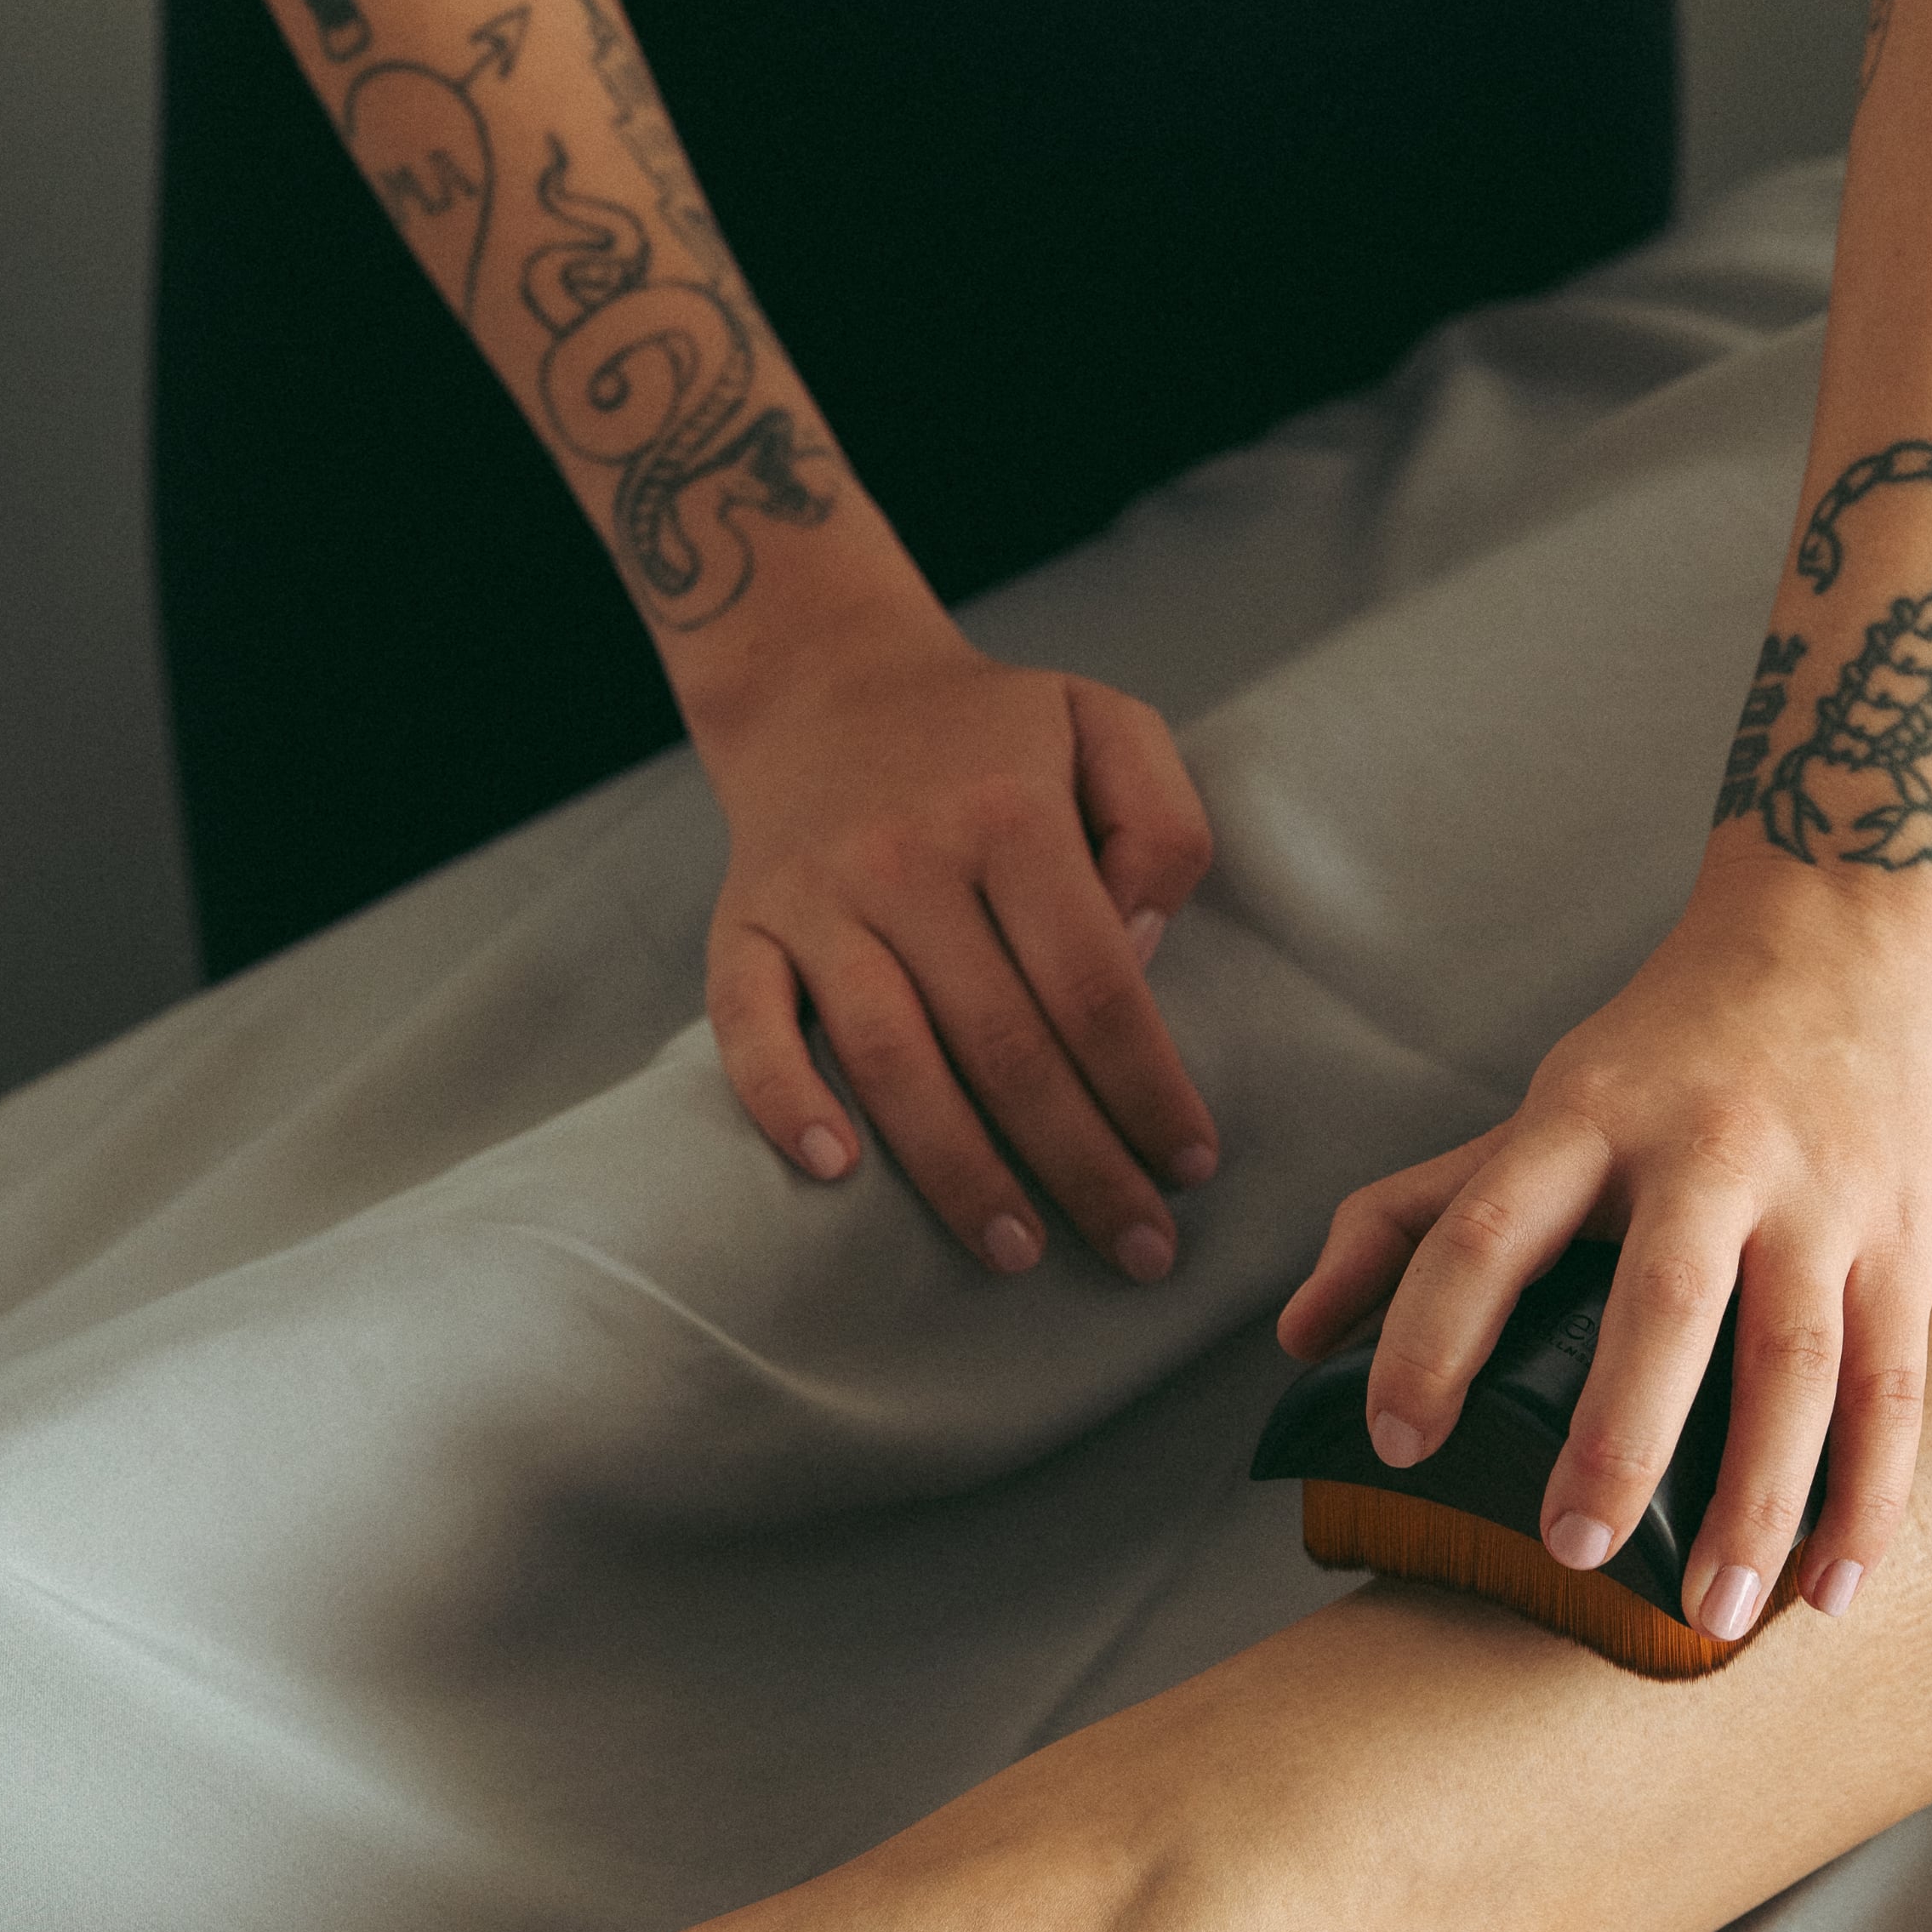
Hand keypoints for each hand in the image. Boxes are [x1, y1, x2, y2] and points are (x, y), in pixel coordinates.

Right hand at [690, 604, 1218, 1277]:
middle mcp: (908, 860)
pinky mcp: (739, 925)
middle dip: (1082, 1165)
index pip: (1097, 988)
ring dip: (958, 1172)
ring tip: (1020, 1251)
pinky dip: (785, 1102)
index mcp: (1010, 816)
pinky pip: (747, 1027)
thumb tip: (1143, 948)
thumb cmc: (991, 730)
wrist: (824, 681)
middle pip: (1006, 1048)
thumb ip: (1161, 826)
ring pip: (890, 1059)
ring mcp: (815, 897)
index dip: (1150, 1090)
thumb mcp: (1110, 726)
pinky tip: (838, 1173)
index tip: (1193, 1165)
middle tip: (1141, 1248)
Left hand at [1277, 861, 1931, 1635]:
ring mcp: (1821, 1196)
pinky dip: (1869, 1494)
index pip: (1485, 1229)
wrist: (1847, 917)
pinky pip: (1896, 1382)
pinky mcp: (1910, 1232)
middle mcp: (1708, 1152)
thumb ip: (1417, 1214)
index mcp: (1588, 1115)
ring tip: (1712, 1618)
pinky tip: (1833, 1586)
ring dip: (1761, 1502)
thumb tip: (1297, 1338)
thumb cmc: (1671, 1041)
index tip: (1395, 1441)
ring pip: (1798, 1362)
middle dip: (1615, 1440)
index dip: (1426, 1336)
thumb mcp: (1543, 1103)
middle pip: (1664, 1305)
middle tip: (1566, 1552)